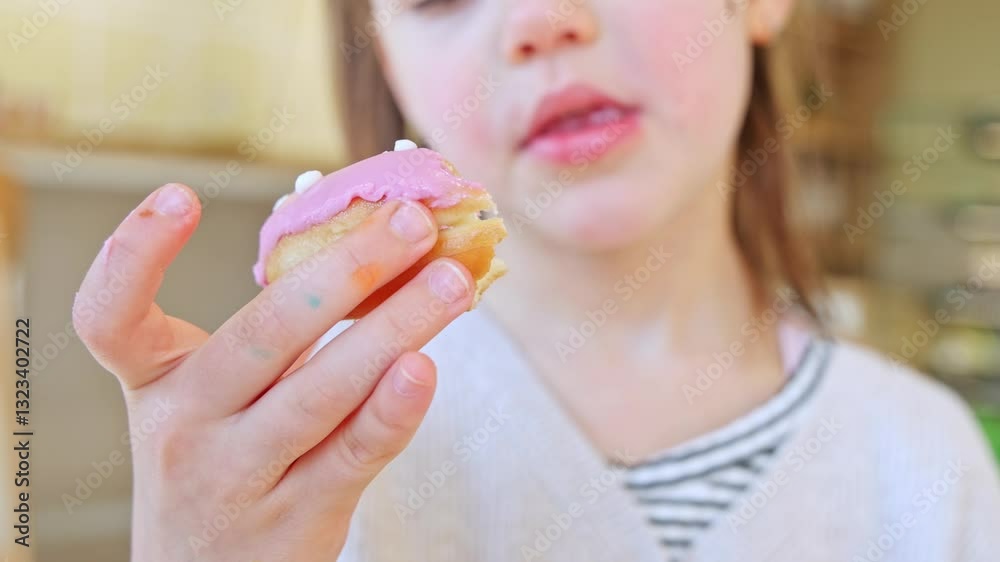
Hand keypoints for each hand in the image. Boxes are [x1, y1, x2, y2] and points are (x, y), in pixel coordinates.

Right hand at [72, 183, 473, 560]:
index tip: (180, 195)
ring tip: (450, 283)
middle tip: (411, 222)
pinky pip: (351, 455)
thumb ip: (273, 330)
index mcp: (157, 380)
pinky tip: (425, 367)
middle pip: (262, 336)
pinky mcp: (295, 518)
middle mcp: (183, 427)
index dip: (134, 255)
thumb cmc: (224, 459)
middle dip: (345, 270)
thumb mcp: (216, 399)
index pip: (111, 319)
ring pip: (319, 392)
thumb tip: (361, 235)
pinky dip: (390, 411)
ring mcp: (237, 478)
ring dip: (393, 328)